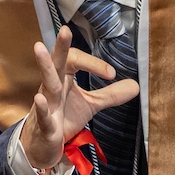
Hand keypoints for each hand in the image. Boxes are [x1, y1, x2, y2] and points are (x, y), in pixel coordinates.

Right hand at [19, 25, 137, 174]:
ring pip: (47, 83)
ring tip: (39, 47)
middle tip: (65, 29)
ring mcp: (46, 104)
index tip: (111, 73)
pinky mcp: (44, 125)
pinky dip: (42, 107)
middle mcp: (53, 87)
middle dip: (60, 46)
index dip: (93, 63)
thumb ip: (110, 94)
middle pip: (57, 63)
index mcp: (64, 78)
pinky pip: (43, 115)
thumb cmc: (63, 119)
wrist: (44, 146)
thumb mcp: (90, 105)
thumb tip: (136, 85)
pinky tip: (39, 98)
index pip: (75, 61)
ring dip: (44, 66)